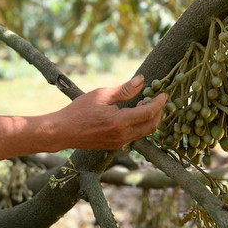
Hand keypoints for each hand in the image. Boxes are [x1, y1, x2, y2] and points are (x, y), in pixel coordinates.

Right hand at [52, 75, 166, 150]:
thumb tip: (142, 80)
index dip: (159, 103)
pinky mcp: (114, 146)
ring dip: (148, 120)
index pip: (149, 113)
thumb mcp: (101, 95)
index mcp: (120, 122)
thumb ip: (124, 90)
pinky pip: (133, 136)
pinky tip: (131, 114)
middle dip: (158, 113)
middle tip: (157, 100)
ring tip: (143, 105)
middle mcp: (122, 136)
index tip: (164, 94)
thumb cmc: (79, 111)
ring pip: (143, 133)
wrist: (63, 131)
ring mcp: (118, 143)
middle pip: (151, 126)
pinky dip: (138, 126)